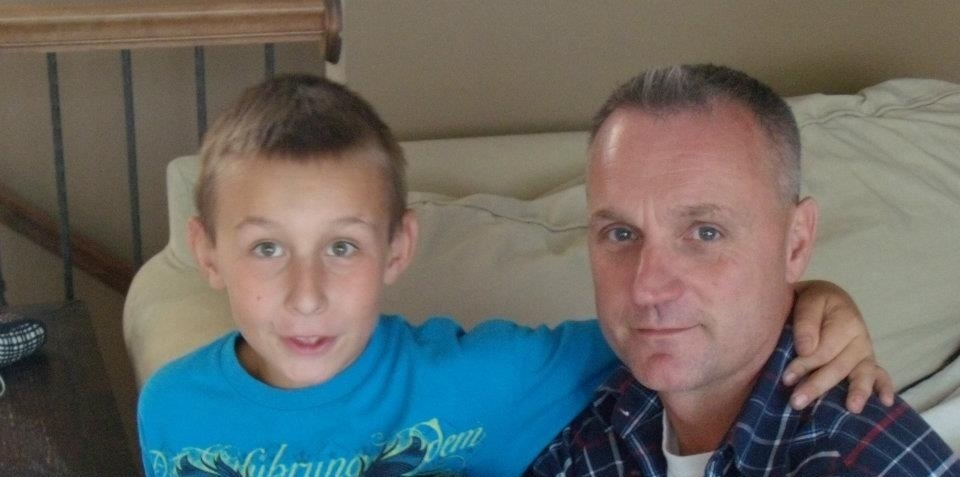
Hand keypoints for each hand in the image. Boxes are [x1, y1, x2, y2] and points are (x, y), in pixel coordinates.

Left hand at [784, 280, 894, 412]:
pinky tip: (885, 402)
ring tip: (851, 408)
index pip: (823, 350)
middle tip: (796, 402)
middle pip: (839, 366)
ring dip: (856, 392)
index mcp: (845, 320)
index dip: (804, 365)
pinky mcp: (867, 362)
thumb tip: (806, 349)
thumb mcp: (808, 301)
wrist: (824, 299)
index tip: (786, 378)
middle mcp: (859, 338)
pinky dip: (884, 388)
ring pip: (862, 373)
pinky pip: (880, 375)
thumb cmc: (813, 301)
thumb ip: (806, 322)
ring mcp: (865, 352)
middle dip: (817, 385)